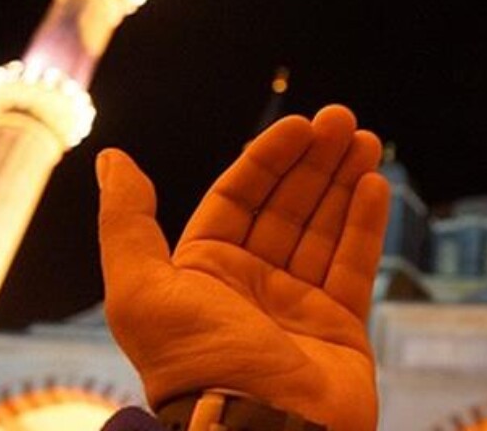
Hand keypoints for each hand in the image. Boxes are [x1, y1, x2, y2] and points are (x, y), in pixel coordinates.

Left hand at [97, 105, 389, 430]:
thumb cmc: (199, 366)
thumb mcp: (143, 292)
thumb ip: (127, 224)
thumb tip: (112, 158)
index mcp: (203, 274)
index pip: (239, 198)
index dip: (269, 158)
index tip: (300, 125)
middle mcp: (251, 286)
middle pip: (288, 206)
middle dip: (315, 161)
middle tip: (343, 119)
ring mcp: (298, 305)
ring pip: (325, 229)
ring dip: (345, 181)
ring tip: (367, 139)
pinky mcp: (340, 326)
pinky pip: (354, 264)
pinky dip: (365, 224)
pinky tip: (375, 184)